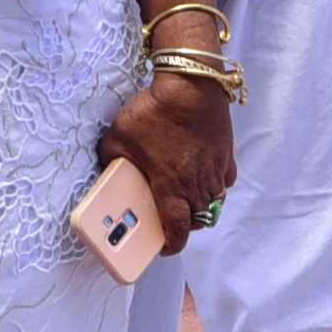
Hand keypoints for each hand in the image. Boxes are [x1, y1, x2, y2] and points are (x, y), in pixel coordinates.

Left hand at [96, 72, 235, 254]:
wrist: (190, 85)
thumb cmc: (155, 111)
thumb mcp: (120, 137)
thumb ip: (111, 159)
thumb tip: (106, 170)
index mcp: (172, 187)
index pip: (177, 231)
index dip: (171, 245)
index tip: (163, 247)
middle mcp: (197, 185)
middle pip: (196, 221)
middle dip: (184, 226)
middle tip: (170, 221)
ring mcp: (215, 170)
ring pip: (212, 203)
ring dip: (199, 207)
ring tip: (185, 200)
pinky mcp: (226, 155)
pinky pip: (223, 181)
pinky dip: (215, 186)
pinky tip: (203, 176)